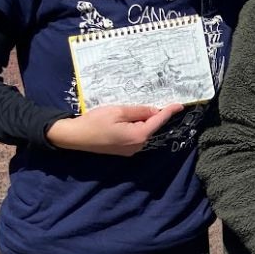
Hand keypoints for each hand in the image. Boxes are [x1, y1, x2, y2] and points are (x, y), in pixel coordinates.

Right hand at [46, 104, 183, 155]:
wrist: (74, 137)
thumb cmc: (95, 122)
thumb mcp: (119, 111)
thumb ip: (139, 111)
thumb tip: (155, 111)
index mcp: (138, 136)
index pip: (158, 121)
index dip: (169, 111)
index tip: (180, 105)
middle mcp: (137, 146)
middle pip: (151, 127)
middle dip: (153, 115)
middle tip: (153, 102)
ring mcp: (130, 150)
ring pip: (144, 131)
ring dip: (143, 120)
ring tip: (134, 110)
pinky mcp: (123, 150)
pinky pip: (136, 136)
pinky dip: (136, 126)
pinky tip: (129, 119)